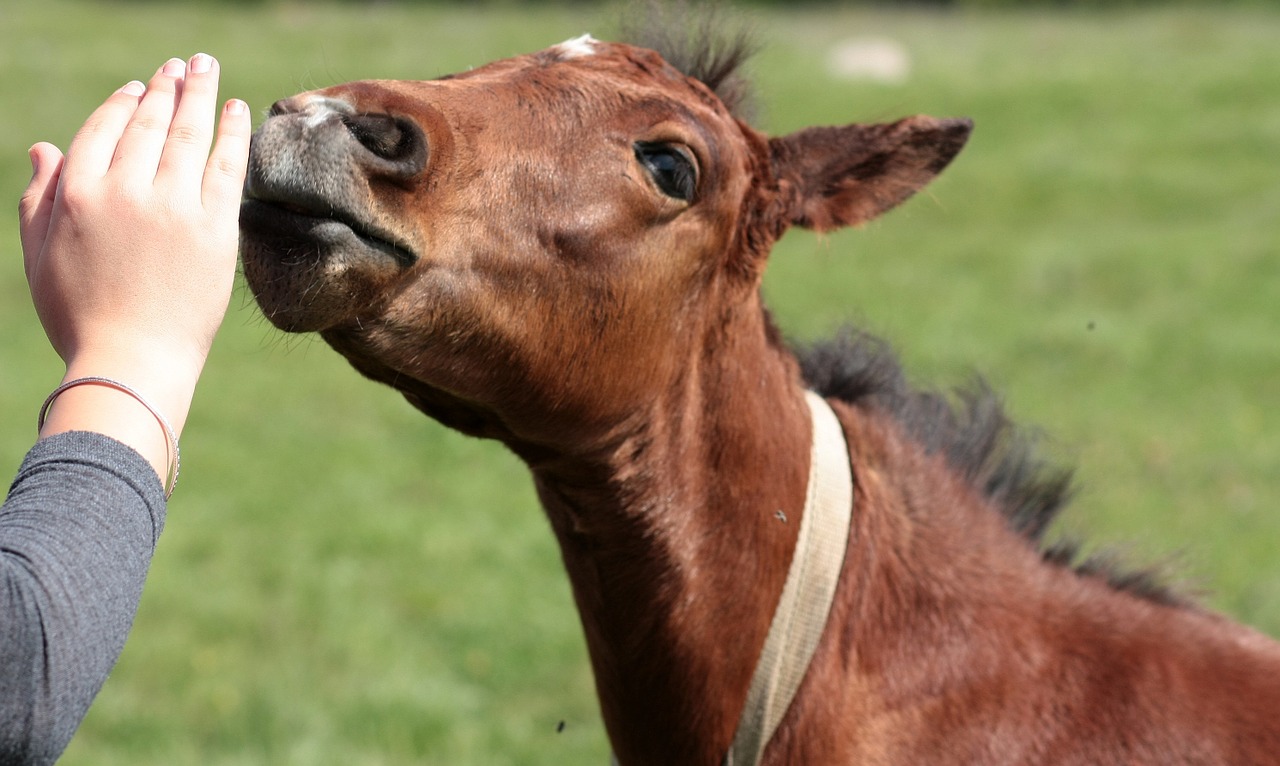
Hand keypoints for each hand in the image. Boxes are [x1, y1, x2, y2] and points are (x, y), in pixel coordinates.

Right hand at [18, 54, 250, 483]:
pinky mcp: (215, 229)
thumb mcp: (40, 255)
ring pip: (190, 135)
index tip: (142, 87)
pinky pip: (226, 166)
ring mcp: (173, 207)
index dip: (125, 104)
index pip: (105, 130)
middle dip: (169, 87)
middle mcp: (125, 190)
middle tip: (183, 65)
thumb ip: (40, 197)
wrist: (132, 361)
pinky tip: (240, 110)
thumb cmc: (80, 316)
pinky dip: (233, 132)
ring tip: (208, 70)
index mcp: (79, 193)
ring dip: (201, 95)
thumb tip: (45, 147)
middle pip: (151, 124)